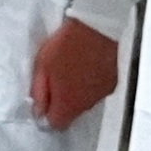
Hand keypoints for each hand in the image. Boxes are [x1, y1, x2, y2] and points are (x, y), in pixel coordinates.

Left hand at [28, 18, 122, 132]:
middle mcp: (87, 105)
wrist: (99, 26)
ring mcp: (102, 93)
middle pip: (72, 114)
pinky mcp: (113, 82)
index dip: (47, 115)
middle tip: (56, 78)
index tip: (44, 99)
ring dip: (77, 91)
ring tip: (72, 68)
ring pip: (85, 101)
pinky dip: (90, 82)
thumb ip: (39, 92)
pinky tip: (87, 65)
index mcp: (68, 104)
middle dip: (62, 102)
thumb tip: (38, 113)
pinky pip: (97, 89)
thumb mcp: (42, 65)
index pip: (56, 125)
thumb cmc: (66, 45)